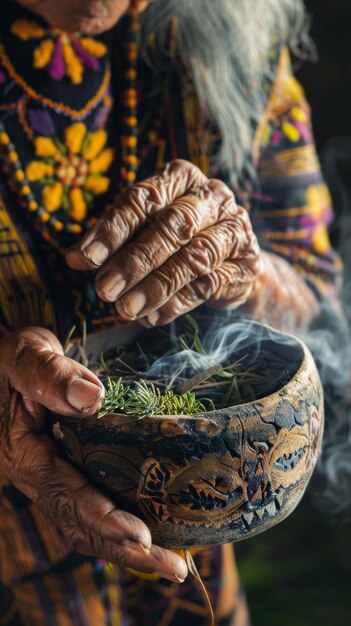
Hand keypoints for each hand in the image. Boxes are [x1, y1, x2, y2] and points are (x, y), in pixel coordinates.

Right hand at [0, 328, 187, 582]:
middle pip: (82, 525)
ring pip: (89, 524)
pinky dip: (121, 524)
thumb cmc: (12, 360)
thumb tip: (92, 398)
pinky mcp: (68, 472)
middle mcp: (39, 477)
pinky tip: (157, 527)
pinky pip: (93, 506)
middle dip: (128, 549)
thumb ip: (49, 374)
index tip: (140, 534)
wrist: (6, 368)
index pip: (66, 496)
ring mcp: (54, 479)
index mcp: (25, 456)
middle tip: (174, 568)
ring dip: (128, 546)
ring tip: (174, 562)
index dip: (103, 518)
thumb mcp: (25, 356)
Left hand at [66, 160, 259, 325]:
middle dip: (134, 260)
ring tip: (126, 309)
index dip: (113, 228)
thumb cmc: (180, 238)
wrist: (235, 260)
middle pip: (172, 226)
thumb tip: (72, 258)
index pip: (143, 199)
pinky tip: (152, 316)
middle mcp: (212, 198)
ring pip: (193, 258)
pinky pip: (209, 284)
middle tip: (104, 289)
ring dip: (155, 286)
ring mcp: (233, 231)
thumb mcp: (144, 229)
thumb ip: (113, 239)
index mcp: (181, 178)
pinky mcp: (244, 265)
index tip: (86, 258)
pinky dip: (177, 303)